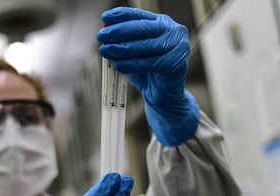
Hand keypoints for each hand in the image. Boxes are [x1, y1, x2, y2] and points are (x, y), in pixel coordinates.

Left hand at [97, 7, 198, 145]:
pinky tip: (118, 65)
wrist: (164, 96)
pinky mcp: (175, 64)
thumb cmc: (147, 73)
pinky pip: (148, 63)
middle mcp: (174, 32)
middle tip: (101, 37)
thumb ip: (123, 42)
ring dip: (121, 49)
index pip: (140, 15)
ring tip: (105, 51)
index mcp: (164, 24)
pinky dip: (131, 64)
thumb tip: (104, 31)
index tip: (104, 18)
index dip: (121, 15)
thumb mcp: (133, 54)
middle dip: (119, 32)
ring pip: (145, 46)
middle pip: (142, 28)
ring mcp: (178, 47)